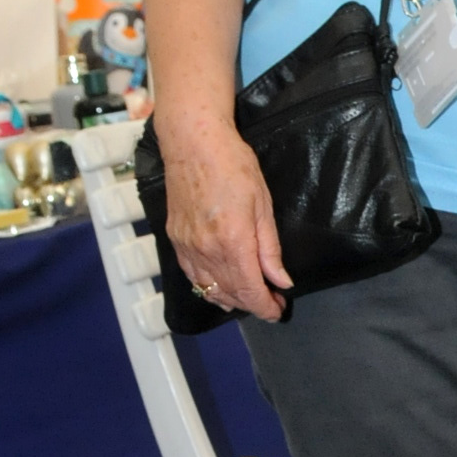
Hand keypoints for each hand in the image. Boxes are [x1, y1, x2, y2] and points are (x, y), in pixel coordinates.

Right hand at [157, 115, 290, 320]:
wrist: (194, 144)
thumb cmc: (233, 166)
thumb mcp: (263, 206)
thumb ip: (270, 249)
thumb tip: (281, 281)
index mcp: (233, 242)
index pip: (250, 290)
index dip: (265, 307)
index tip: (277, 311)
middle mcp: (207, 250)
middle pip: (231, 293)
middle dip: (252, 304)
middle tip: (270, 302)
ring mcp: (188, 246)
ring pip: (209, 289)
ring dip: (230, 299)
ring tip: (249, 298)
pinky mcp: (176, 240)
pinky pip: (192, 276)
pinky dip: (207, 288)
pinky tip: (220, 288)